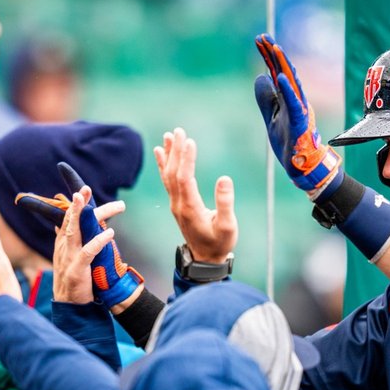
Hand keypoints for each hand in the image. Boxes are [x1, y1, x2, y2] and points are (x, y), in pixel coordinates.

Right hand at [50, 186, 119, 303]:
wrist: (70, 306)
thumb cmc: (74, 280)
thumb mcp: (69, 257)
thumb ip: (69, 240)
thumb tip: (62, 223)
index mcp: (63, 243)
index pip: (68, 219)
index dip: (75, 204)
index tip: (83, 190)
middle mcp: (64, 248)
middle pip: (71, 221)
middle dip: (77, 204)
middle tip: (85, 188)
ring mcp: (69, 258)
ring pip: (74, 231)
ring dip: (81, 214)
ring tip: (87, 200)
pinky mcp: (76, 271)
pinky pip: (88, 252)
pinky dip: (98, 241)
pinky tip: (110, 232)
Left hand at [155, 128, 236, 262]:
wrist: (205, 259)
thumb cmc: (220, 243)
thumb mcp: (227, 227)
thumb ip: (225, 203)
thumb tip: (225, 178)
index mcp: (191, 208)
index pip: (185, 178)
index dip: (186, 159)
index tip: (189, 141)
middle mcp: (179, 204)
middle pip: (173, 173)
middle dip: (175, 151)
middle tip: (178, 130)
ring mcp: (175, 204)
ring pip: (168, 175)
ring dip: (168, 155)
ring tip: (168, 135)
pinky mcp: (177, 204)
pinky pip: (167, 181)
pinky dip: (163, 165)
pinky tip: (161, 152)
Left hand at [254, 33, 341, 192]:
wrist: (301, 165)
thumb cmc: (288, 141)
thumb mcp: (270, 117)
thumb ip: (266, 98)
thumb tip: (260, 76)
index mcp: (287, 98)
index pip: (276, 72)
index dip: (268, 56)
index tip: (259, 40)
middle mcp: (295, 100)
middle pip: (284, 71)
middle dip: (274, 53)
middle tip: (264, 36)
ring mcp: (299, 109)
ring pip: (291, 83)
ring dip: (282, 65)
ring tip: (274, 48)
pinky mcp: (300, 121)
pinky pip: (294, 103)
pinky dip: (287, 89)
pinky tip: (279, 76)